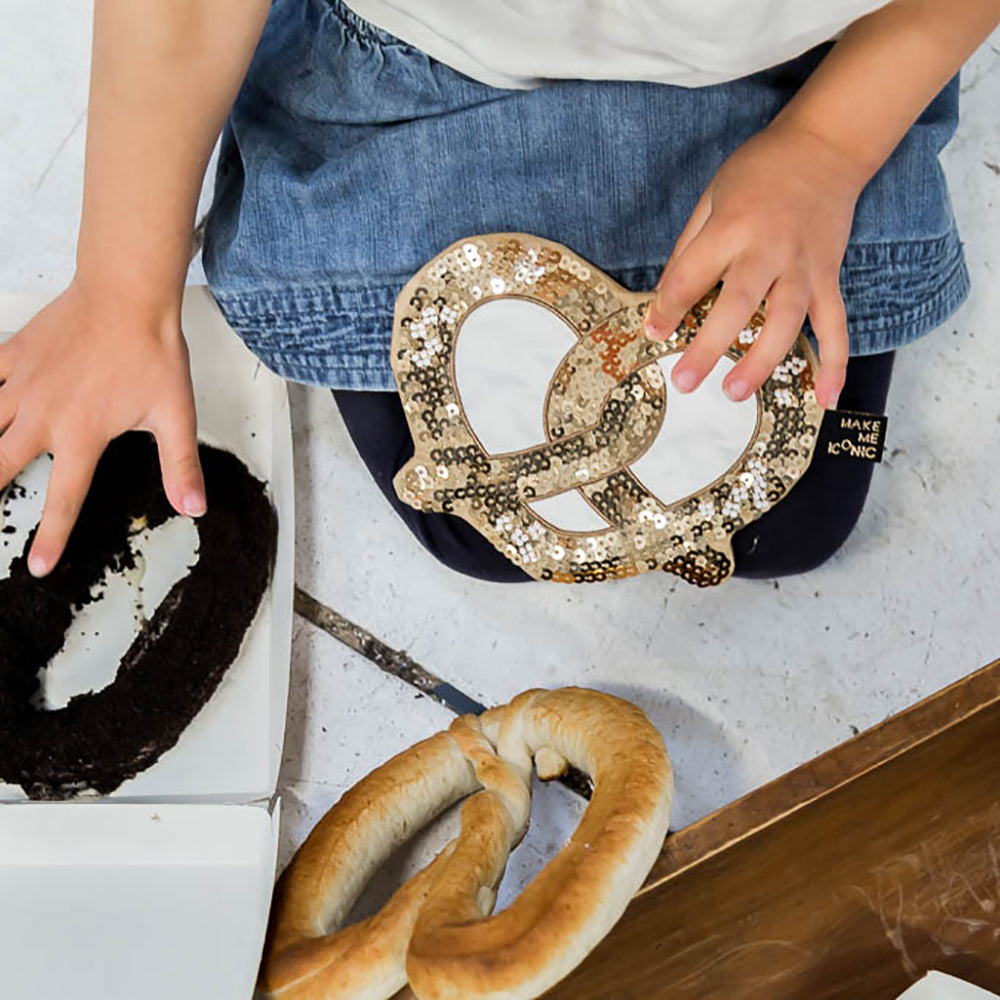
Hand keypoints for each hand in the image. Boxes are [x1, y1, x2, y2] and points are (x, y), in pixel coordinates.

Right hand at [0, 282, 204, 576]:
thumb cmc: (152, 354)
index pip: (64, 499)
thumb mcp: (176, 416)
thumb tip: (193, 508)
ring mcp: (23, 384)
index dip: (51, 538)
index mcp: (82, 436)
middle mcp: (43, 416)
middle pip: (1, 465)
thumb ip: (180, 466)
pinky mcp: (14, 355)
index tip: (38, 567)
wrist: (128, 295)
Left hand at [644, 117, 869, 409]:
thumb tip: (665, 300)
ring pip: (786, 320)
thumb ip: (689, 249)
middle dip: (709, 345)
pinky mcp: (829, 276)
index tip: (652, 331)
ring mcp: (804, 266)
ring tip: (734, 392)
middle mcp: (769, 249)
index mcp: (732, 227)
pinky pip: (836, 325)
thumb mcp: (711, 198)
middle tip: (684, 381)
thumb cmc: (759, 173)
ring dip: (762, 361)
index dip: (668, 306)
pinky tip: (826, 397)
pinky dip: (835, 363)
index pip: (692, 274)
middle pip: (738, 304)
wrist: (825, 147)